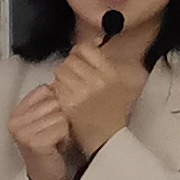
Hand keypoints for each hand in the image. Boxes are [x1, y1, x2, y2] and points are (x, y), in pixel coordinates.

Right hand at [7, 84, 77, 179]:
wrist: (46, 178)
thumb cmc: (49, 147)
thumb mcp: (44, 120)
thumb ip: (49, 101)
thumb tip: (65, 79)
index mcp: (16, 111)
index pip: (44, 89)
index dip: (57, 102)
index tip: (52, 120)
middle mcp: (16, 120)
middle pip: (55, 100)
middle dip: (62, 116)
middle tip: (55, 133)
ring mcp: (24, 131)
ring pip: (60, 113)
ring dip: (65, 128)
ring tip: (57, 140)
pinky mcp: (35, 142)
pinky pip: (62, 127)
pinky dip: (65, 137)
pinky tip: (58, 147)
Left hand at [49, 40, 146, 161]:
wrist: (107, 139)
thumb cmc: (115, 111)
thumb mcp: (123, 83)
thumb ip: (111, 62)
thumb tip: (98, 39)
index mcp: (111, 73)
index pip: (85, 49)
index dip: (79, 53)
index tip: (80, 61)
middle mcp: (97, 80)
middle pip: (70, 60)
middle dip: (70, 67)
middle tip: (74, 77)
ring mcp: (82, 92)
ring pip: (60, 71)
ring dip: (62, 78)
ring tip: (69, 87)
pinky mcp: (69, 104)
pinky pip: (56, 87)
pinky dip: (58, 90)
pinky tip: (65, 97)